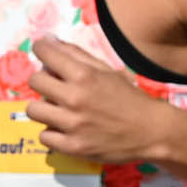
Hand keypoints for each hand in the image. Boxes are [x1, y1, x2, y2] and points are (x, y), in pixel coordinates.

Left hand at [27, 37, 175, 165]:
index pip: (45, 53)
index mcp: (85, 75)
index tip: (45, 53)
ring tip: (60, 110)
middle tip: (56, 86)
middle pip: (35, 81)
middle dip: (43, 80)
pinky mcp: (73, 147)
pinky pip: (44, 136)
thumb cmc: (130, 98)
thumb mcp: (108, 71)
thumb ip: (76, 55)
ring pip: (34, 110)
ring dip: (45, 108)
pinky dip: (53, 132)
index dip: (42, 50)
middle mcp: (75, 98)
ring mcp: (73, 125)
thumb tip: (48, 40)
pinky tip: (66, 129)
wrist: (153, 132)